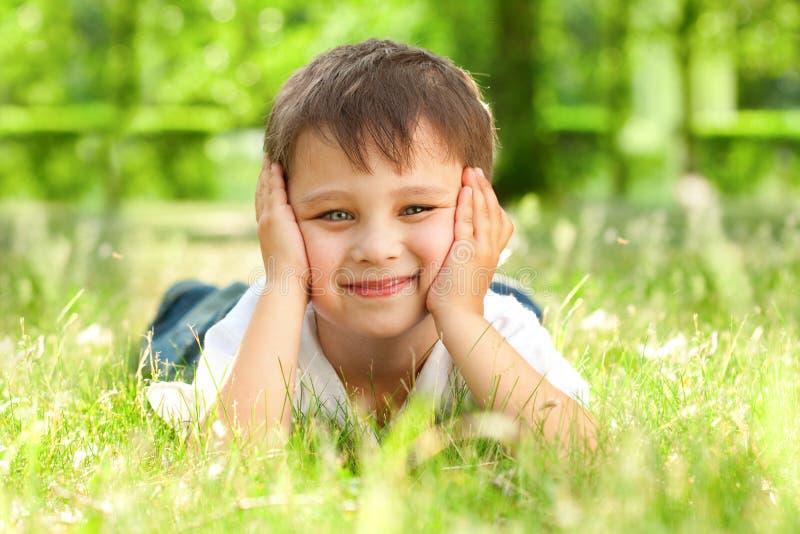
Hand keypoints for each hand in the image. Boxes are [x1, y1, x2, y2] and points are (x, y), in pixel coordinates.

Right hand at [255, 158, 309, 293]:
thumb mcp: (294, 258)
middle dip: (264, 177)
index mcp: (268, 232)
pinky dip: (274, 176)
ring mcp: (268, 218)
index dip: (266, 190)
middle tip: (265, 160)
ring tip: (269, 158)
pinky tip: (276, 164)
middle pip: (262, 193)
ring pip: (265, 189)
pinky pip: (274, 189)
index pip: (265, 205)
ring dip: (267, 172)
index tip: (269, 178)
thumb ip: (297, 249)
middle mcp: (264, 223)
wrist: (287, 283)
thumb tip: (306, 252)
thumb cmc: (295, 278)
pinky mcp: (276, 216)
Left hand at [426, 167, 513, 317]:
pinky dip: (468, 205)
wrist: (459, 318)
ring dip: (477, 190)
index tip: (480, 187)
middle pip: (493, 211)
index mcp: (492, 253)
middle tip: (475, 171)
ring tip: (470, 172)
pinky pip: (468, 223)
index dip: (490, 202)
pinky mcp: (467, 252)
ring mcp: (481, 250)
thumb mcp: (466, 275)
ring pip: (484, 213)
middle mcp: (491, 249)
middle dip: (484, 189)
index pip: (497, 221)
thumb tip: (458, 254)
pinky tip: (465, 190)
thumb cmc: (457, 301)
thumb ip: (466, 260)